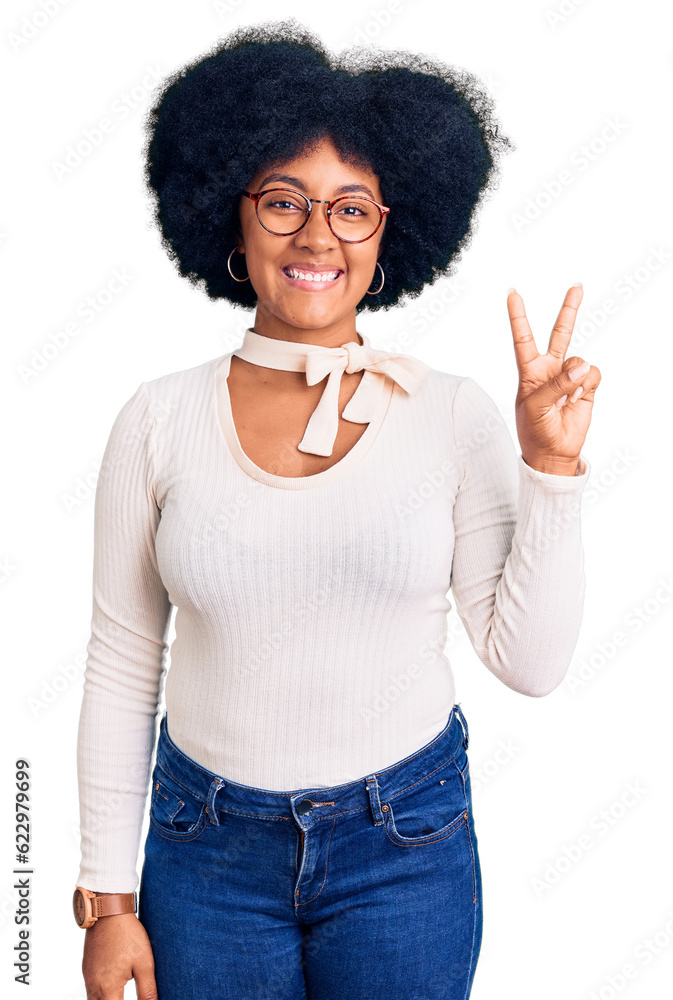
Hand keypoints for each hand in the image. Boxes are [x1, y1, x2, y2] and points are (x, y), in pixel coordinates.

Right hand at [82, 913, 156, 998]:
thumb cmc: (128, 934)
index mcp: (107, 987)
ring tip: (121, 995)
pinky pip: (91, 991)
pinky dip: (101, 995)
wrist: (109, 910)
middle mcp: (93, 985)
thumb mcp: (144, 963)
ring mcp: (88, 977)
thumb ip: (147, 990)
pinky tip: (112, 990)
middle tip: (127, 996)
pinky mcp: (87, 968)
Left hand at [507, 284, 600, 474]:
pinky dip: (586, 386)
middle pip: (560, 333)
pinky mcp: (586, 386)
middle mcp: (550, 369)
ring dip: (575, 378)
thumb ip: (556, 383)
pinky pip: (592, 374)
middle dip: (569, 310)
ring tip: (566, 398)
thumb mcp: (535, 405)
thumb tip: (581, 365)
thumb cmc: (534, 429)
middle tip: (577, 287)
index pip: (522, 338)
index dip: (518, 316)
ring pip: (579, 359)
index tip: (513, 293)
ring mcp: (569, 377)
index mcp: (529, 371)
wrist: (553, 452)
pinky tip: (577, 399)